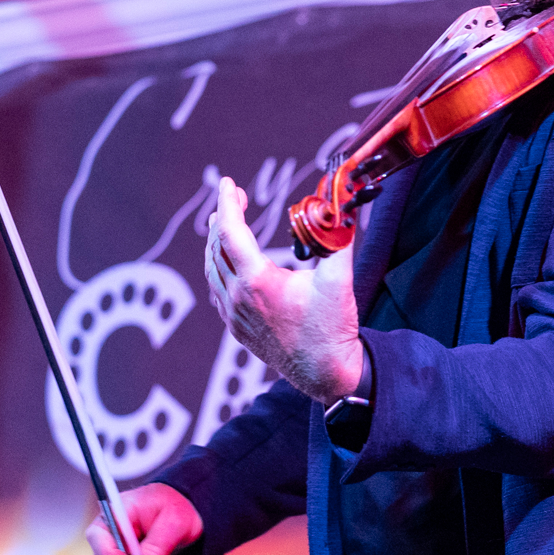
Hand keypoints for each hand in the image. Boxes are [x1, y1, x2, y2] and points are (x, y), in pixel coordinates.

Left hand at [203, 177, 365, 405]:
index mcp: (258, 281)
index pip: (231, 231)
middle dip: (224, 216)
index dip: (228, 202)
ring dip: (216, 241)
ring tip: (224, 221)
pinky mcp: (235, 328)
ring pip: (211, 269)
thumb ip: (337, 235)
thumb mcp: (338, 277)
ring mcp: (233, 315)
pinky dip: (217, 267)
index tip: (228, 182)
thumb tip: (342, 203)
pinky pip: (216, 290)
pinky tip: (226, 260)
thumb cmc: (333, 327)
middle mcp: (237, 298)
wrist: (326, 372)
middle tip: (236, 196)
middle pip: (216, 246)